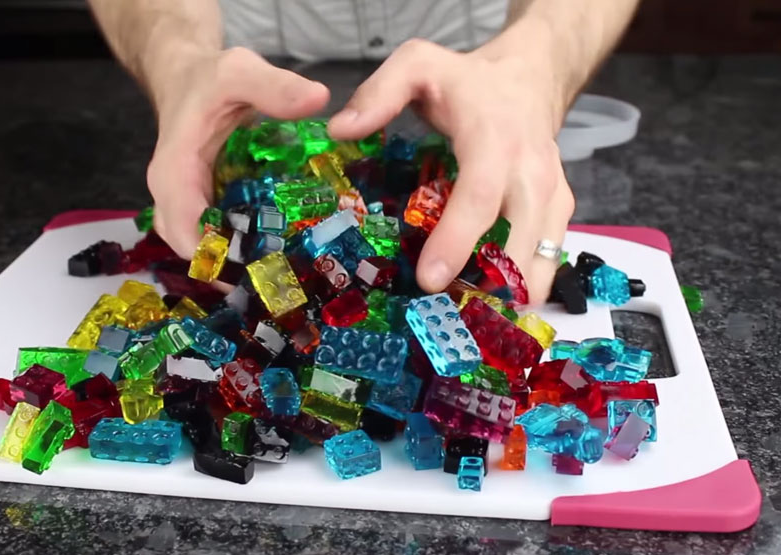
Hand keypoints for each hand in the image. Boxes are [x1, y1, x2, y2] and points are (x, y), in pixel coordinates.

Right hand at [146, 46, 329, 257]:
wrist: (186, 78)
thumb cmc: (210, 78)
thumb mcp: (240, 72)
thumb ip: (275, 86)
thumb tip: (319, 99)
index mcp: (174, 171)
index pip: (185, 226)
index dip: (216, 254)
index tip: (257, 269)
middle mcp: (171, 195)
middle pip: (191, 248)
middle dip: (228, 269)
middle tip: (276, 281)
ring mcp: (183, 204)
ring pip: (198, 249)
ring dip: (232, 265)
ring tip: (277, 276)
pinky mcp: (198, 206)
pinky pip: (210, 238)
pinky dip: (236, 250)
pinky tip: (271, 256)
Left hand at [327, 37, 574, 303]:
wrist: (530, 80)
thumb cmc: (467, 81)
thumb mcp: (419, 65)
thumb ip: (380, 93)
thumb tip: (341, 131)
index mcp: (495, 140)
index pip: (479, 196)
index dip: (456, 241)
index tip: (429, 280)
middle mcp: (532, 173)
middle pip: (522, 240)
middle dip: (492, 286)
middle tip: (451, 320)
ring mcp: (553, 196)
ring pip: (542, 259)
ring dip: (511, 295)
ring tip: (471, 323)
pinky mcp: (559, 212)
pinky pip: (547, 259)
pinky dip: (524, 287)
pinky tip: (492, 306)